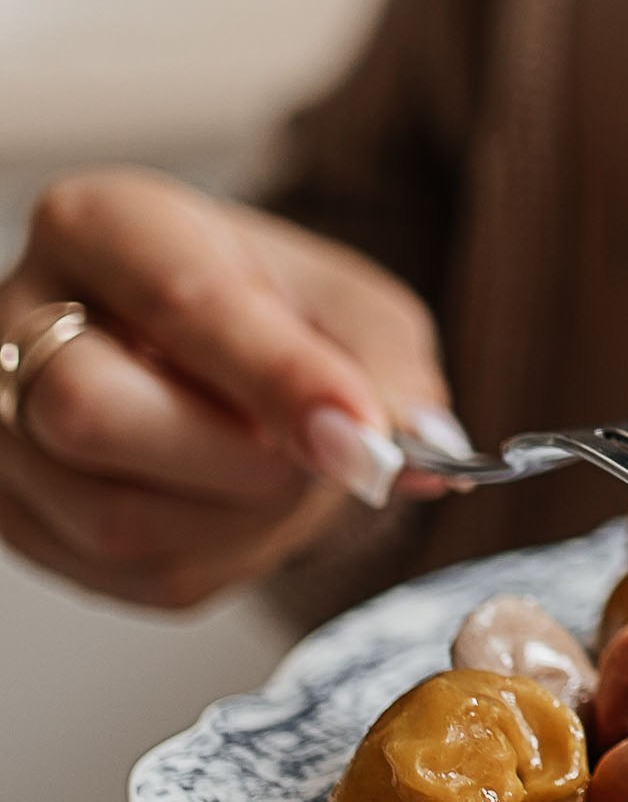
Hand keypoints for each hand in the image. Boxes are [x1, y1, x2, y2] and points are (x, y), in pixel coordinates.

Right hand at [0, 169, 458, 610]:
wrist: (209, 357)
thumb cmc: (269, 315)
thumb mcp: (349, 308)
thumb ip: (385, 368)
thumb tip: (414, 451)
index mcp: (104, 225)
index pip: (178, 300)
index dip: (276, 378)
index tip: (358, 433)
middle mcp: (23, 314)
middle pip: (92, 414)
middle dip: (240, 463)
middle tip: (323, 457)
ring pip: (109, 516)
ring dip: (240, 524)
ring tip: (288, 478)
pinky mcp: (15, 512)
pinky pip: (123, 577)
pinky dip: (217, 559)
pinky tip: (242, 512)